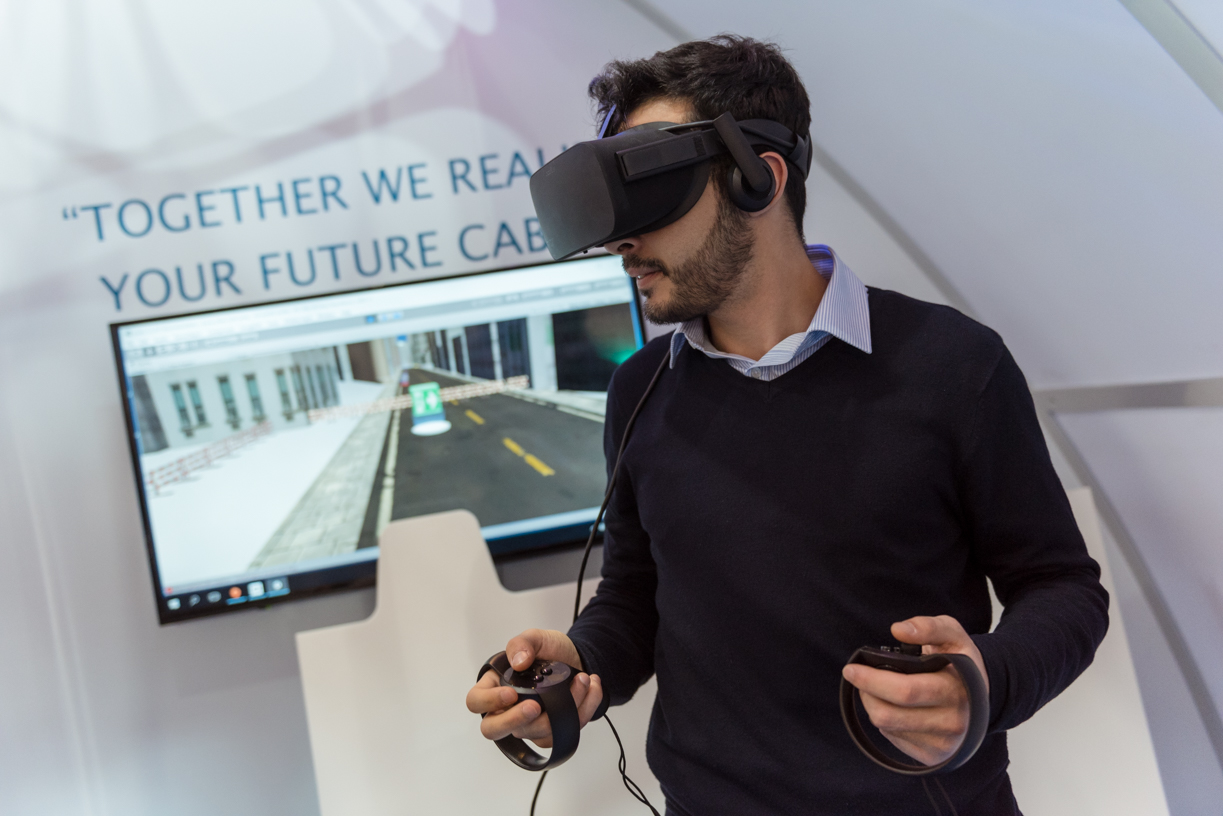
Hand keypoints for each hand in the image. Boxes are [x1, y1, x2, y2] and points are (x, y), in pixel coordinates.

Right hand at [465, 628, 603, 747]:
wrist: (578, 658)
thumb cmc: (549, 650)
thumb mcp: (535, 637)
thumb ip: (522, 643)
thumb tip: (518, 662)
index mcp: (495, 686)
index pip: (476, 702)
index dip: (489, 702)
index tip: (511, 694)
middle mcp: (507, 710)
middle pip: (495, 730)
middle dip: (514, 721)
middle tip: (535, 707)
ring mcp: (529, 724)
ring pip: (536, 733)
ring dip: (562, 708)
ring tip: (580, 680)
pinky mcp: (553, 732)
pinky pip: (564, 732)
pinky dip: (583, 710)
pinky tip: (591, 688)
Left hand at [841, 615, 988, 765]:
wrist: (983, 695)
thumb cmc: (962, 662)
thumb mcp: (952, 634)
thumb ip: (927, 626)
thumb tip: (898, 629)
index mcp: (957, 690)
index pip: (906, 690)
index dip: (872, 680)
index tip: (851, 669)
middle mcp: (953, 722)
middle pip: (889, 714)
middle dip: (866, 692)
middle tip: (856, 676)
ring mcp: (943, 744)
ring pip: (887, 726)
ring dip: (873, 705)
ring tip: (877, 688)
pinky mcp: (933, 757)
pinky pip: (893, 738)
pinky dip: (886, 720)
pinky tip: (895, 706)